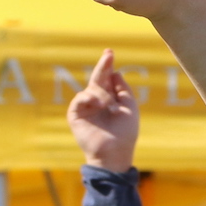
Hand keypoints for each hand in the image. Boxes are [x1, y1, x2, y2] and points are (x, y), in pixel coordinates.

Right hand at [66, 49, 139, 171]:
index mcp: (110, 99)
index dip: (108, 66)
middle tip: (109, 54)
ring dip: (103, 95)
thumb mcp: (130, 107)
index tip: (110, 53)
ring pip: (92, 89)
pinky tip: (99, 104)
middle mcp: (97, 101)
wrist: (114, 152)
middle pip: (98, 79)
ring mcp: (86, 108)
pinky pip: (80, 98)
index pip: (108, 79)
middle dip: (103, 66)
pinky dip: (90, 98)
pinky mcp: (75, 115)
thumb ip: (123, 89)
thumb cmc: (125, 132)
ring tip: (112, 108)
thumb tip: (115, 73)